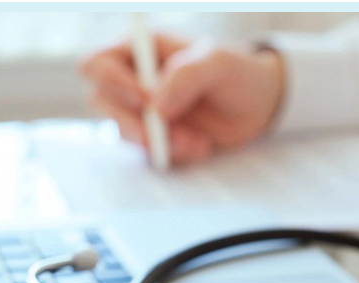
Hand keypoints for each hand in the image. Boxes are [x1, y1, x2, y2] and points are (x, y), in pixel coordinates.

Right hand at [80, 35, 284, 164]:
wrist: (260, 107)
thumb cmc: (238, 73)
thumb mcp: (219, 63)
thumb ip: (186, 75)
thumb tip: (155, 105)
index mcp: (141, 51)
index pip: (97, 63)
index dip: (113, 83)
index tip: (146, 99)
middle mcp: (134, 80)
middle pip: (101, 101)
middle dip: (133, 121)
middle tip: (165, 130)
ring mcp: (143, 112)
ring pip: (124, 132)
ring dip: (160, 141)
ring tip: (198, 141)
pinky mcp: (156, 138)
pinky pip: (148, 152)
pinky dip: (174, 154)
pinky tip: (201, 147)